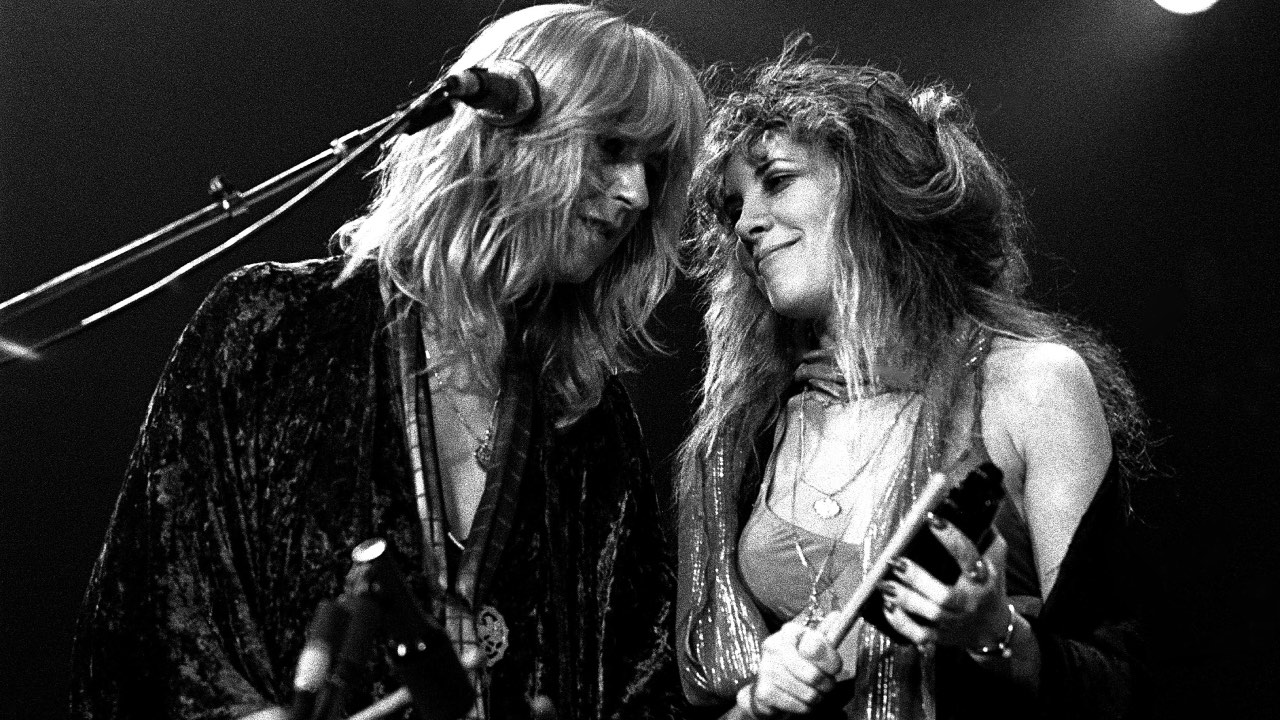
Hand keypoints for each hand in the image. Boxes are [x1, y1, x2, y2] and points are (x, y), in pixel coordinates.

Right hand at [740, 621, 841, 717]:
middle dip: (826, 685)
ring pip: (808, 693)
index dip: (830, 662)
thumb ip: (826, 635)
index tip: (833, 668)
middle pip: (814, 675)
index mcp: (789, 632)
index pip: (816, 647)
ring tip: (812, 693)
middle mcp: (774, 646)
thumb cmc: (797, 665)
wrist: (770, 687)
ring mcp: (766, 669)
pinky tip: (800, 700)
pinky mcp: (764, 692)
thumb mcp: (813, 648)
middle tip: (826, 685)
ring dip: (816, 698)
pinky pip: (798, 705)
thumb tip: (837, 615)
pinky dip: (805, 708)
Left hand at [877, 514, 1012, 652]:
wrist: (993, 628)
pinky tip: (887, 605)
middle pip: (945, 595)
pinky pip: (918, 634)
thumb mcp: (995, 557)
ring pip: (929, 614)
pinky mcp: (941, 636)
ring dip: (904, 598)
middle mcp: (970, 602)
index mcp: (985, 578)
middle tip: (895, 561)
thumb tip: (963, 503)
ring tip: (884, 582)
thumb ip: (984, 533)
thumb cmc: (990, 583)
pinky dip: (900, 622)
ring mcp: (955, 622)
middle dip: (917, 578)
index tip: (931, 519)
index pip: (968, 556)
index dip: (950, 536)